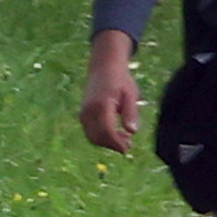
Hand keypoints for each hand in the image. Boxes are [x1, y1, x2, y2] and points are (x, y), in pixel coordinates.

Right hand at [80, 34, 141, 153]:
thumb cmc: (120, 80)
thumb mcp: (130, 94)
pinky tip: (116, 133)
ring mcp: (83, 113)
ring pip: (92, 137)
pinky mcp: (83, 114)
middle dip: (112, 145)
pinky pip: (90, 132)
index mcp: (101, 105)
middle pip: (98, 137)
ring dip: (107, 142)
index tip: (127, 149)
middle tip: (129, 145)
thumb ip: (131, 112)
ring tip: (125, 139)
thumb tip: (133, 132)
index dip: (116, 143)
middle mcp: (89, 111)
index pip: (106, 131)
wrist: (103, 67)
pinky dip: (101, 137)